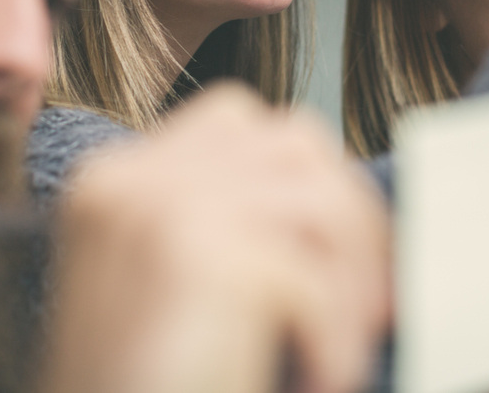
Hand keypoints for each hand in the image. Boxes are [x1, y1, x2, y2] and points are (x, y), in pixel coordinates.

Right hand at [39, 82, 391, 392]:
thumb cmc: (147, 386)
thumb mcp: (178, 283)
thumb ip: (229, 220)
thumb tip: (339, 199)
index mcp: (118, 177)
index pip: (240, 122)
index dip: (310, 183)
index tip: (343, 258)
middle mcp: (133, 177)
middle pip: (294, 142)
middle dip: (352, 220)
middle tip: (369, 306)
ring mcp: (163, 208)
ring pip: (321, 200)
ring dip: (354, 281)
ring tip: (342, 351)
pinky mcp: (200, 257)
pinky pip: (314, 280)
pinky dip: (334, 339)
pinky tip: (320, 380)